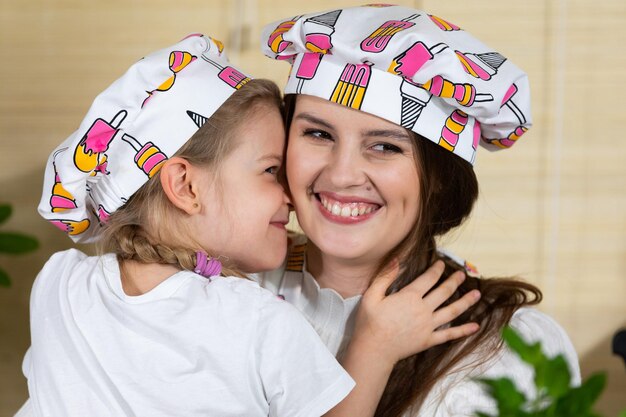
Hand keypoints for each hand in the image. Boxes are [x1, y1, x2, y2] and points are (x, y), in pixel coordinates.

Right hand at [350, 260, 480, 366]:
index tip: (442, 263)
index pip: (428, 279)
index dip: (436, 270)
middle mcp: (423, 309)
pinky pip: (449, 334)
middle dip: (454, 281)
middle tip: (463, 275)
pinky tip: (475, 327)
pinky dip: (463, 330)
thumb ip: (385, 277)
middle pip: (444, 292)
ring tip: (477, 294)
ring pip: (452, 311)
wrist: (374, 349)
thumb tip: (396, 259)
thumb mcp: (371, 295)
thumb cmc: (370, 322)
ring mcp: (428, 326)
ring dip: (466, 302)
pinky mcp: (429, 339)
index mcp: (410, 297)